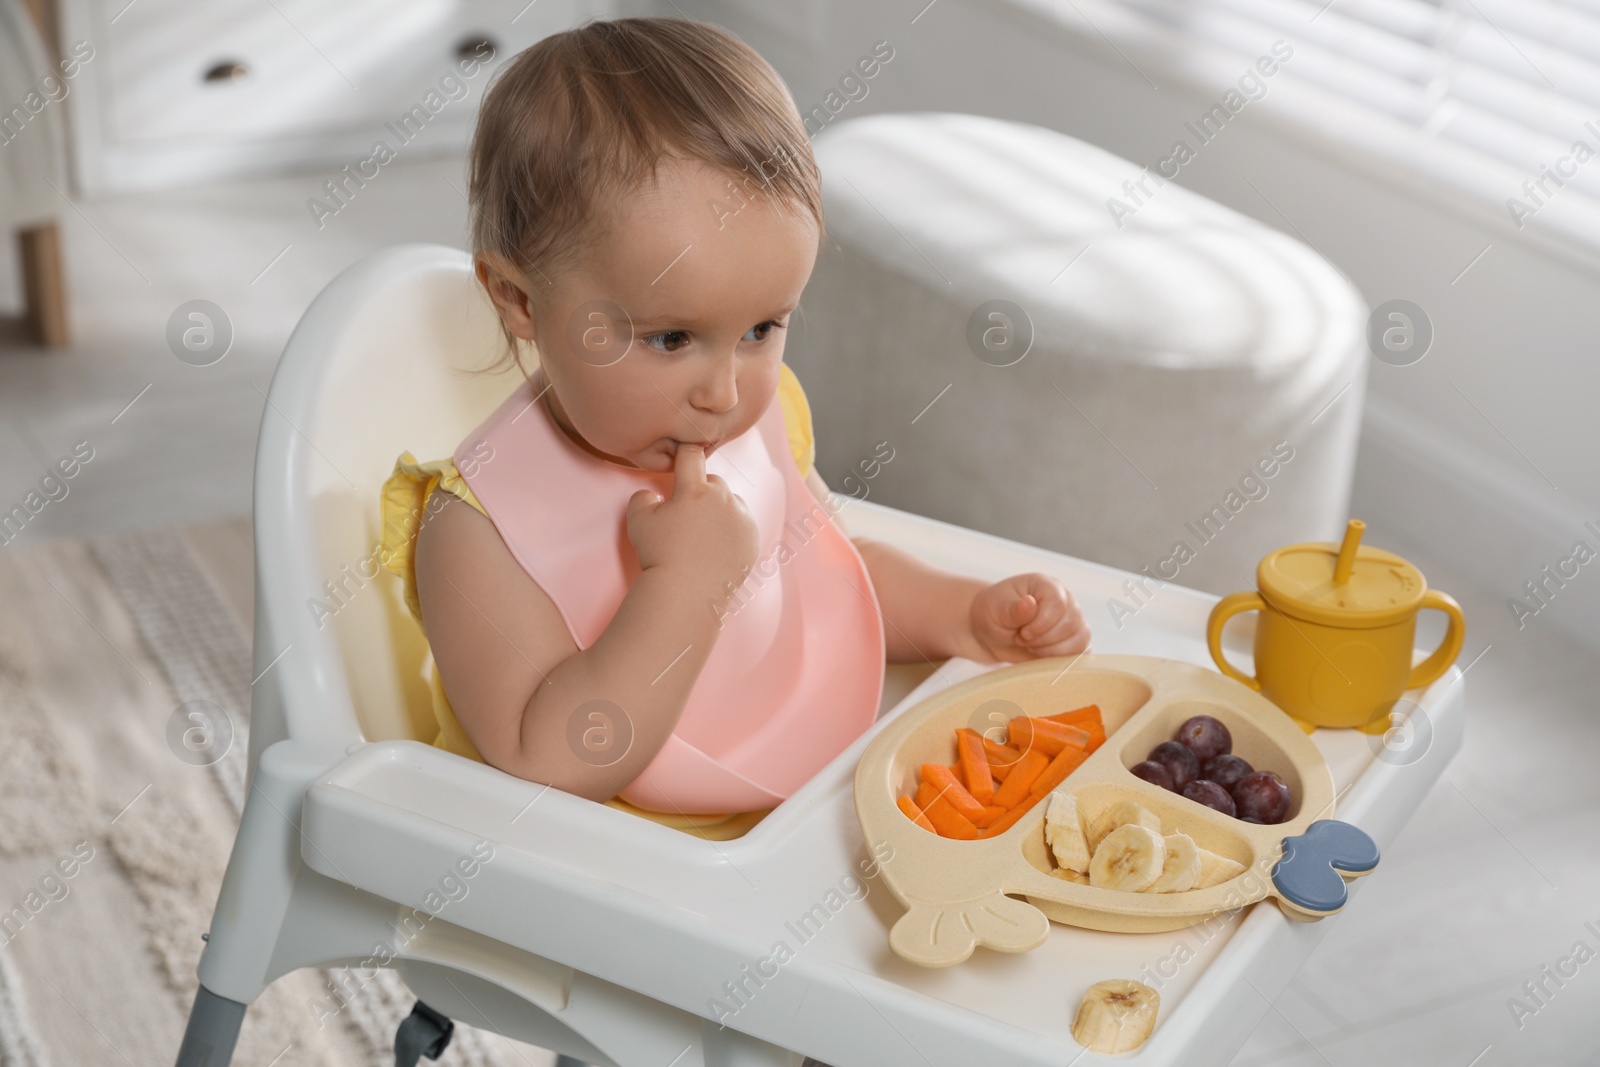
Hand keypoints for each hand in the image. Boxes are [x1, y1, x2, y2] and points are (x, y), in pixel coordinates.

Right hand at [625, 443, 759, 591]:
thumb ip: (643, 496)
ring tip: (703, 532)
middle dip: (700, 490)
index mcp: (696, 490)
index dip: (684, 453)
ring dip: (719, 509)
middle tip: (687, 513)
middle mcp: (724, 500)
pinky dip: (732, 529)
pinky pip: (743, 524)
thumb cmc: (659, 556)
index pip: (692, 456)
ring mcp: (742, 520)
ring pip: (731, 502)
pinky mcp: (753, 539)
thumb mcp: (637, 521)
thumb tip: (654, 495)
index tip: (683, 455)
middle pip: (713, 482)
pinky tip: (716, 546)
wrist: (687, 593)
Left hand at [967, 573, 1089, 662]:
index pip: (1057, 603)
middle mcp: (1066, 600)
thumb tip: (1029, 603)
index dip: (1041, 624)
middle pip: (1070, 624)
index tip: (1022, 633)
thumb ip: (1013, 609)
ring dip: (1052, 651)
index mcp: (1047, 586)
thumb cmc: (994, 614)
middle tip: (1022, 639)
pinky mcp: (1074, 640)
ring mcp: (1073, 620)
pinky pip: (1082, 652)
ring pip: (1080, 639)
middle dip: (1043, 640)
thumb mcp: (996, 610)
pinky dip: (1062, 659)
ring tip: (1031, 646)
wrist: (992, 632)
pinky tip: (1041, 655)